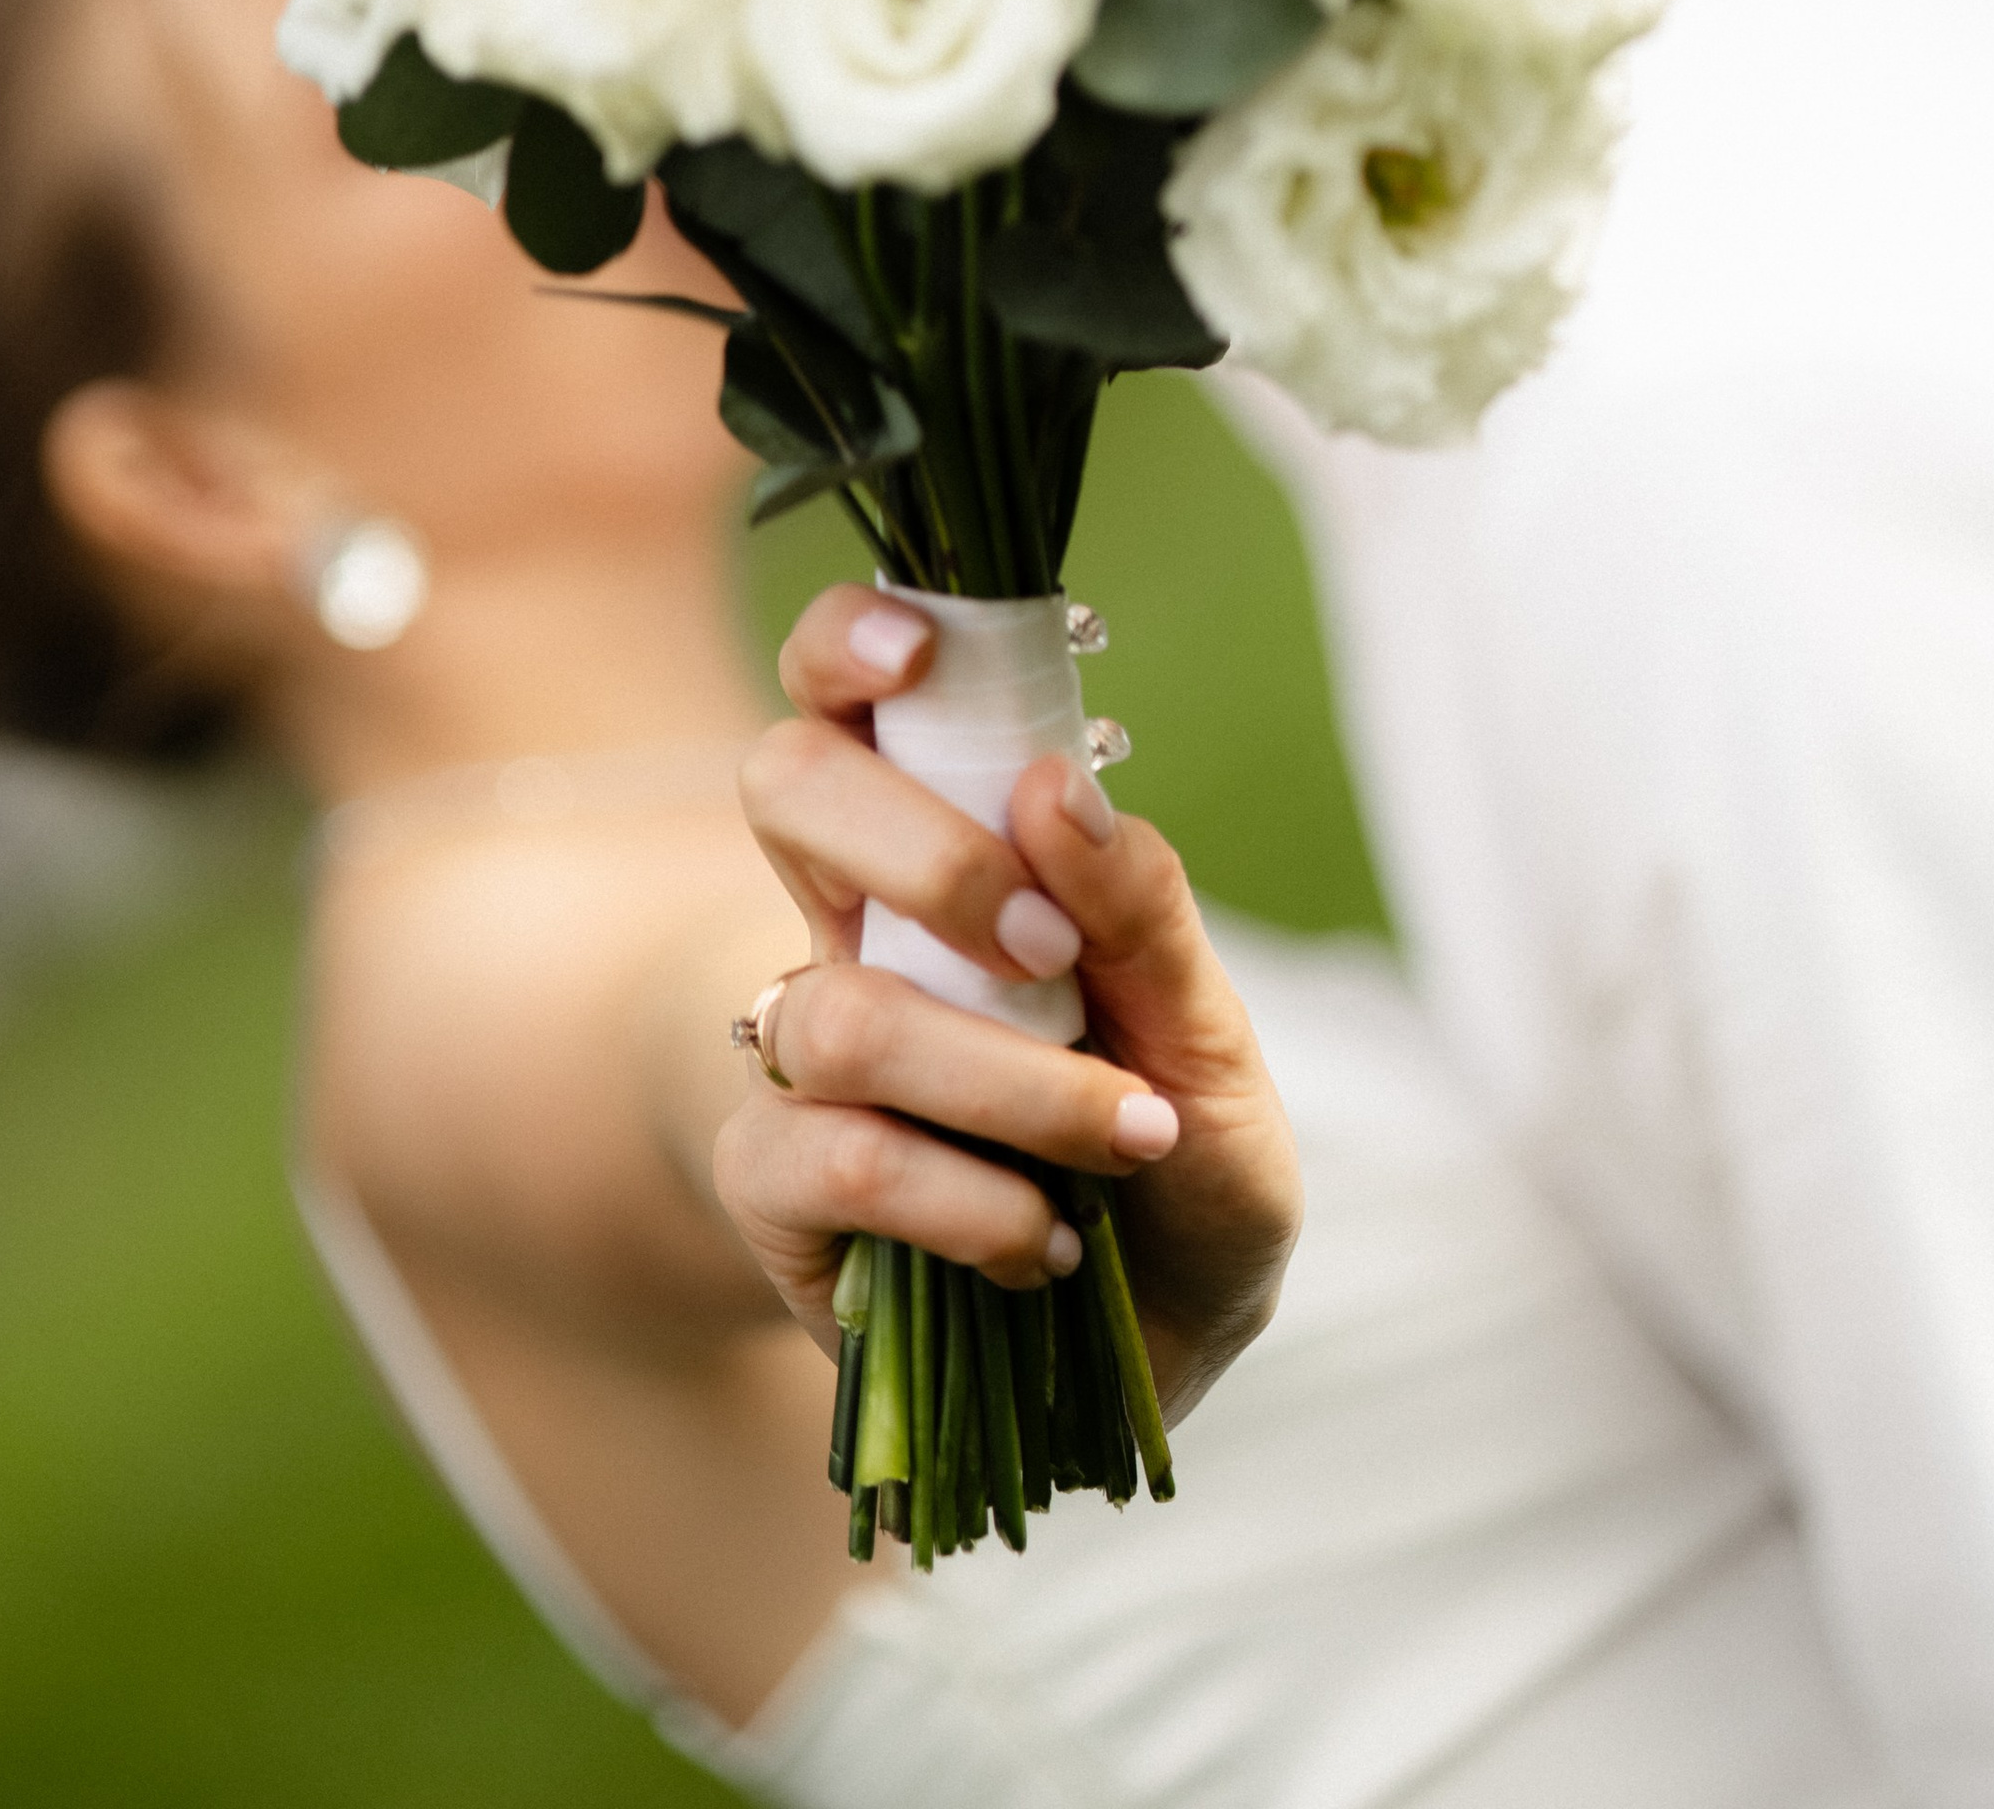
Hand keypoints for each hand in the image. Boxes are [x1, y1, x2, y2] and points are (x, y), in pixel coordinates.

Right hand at [715, 586, 1301, 1425]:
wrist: (1170, 1353)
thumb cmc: (1183, 1165)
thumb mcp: (1213, 1041)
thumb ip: (1142, 915)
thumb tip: (1053, 789)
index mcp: (950, 853)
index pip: (848, 694)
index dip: (848, 640)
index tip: (918, 654)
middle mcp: (855, 930)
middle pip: (785, 789)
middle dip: (919, 850)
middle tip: (1044, 948)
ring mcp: (804, 1063)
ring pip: (831, 1010)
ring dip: (1001, 1079)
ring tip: (1115, 1136)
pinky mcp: (781, 1198)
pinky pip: (831, 1160)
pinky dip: (966, 1199)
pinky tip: (1043, 1242)